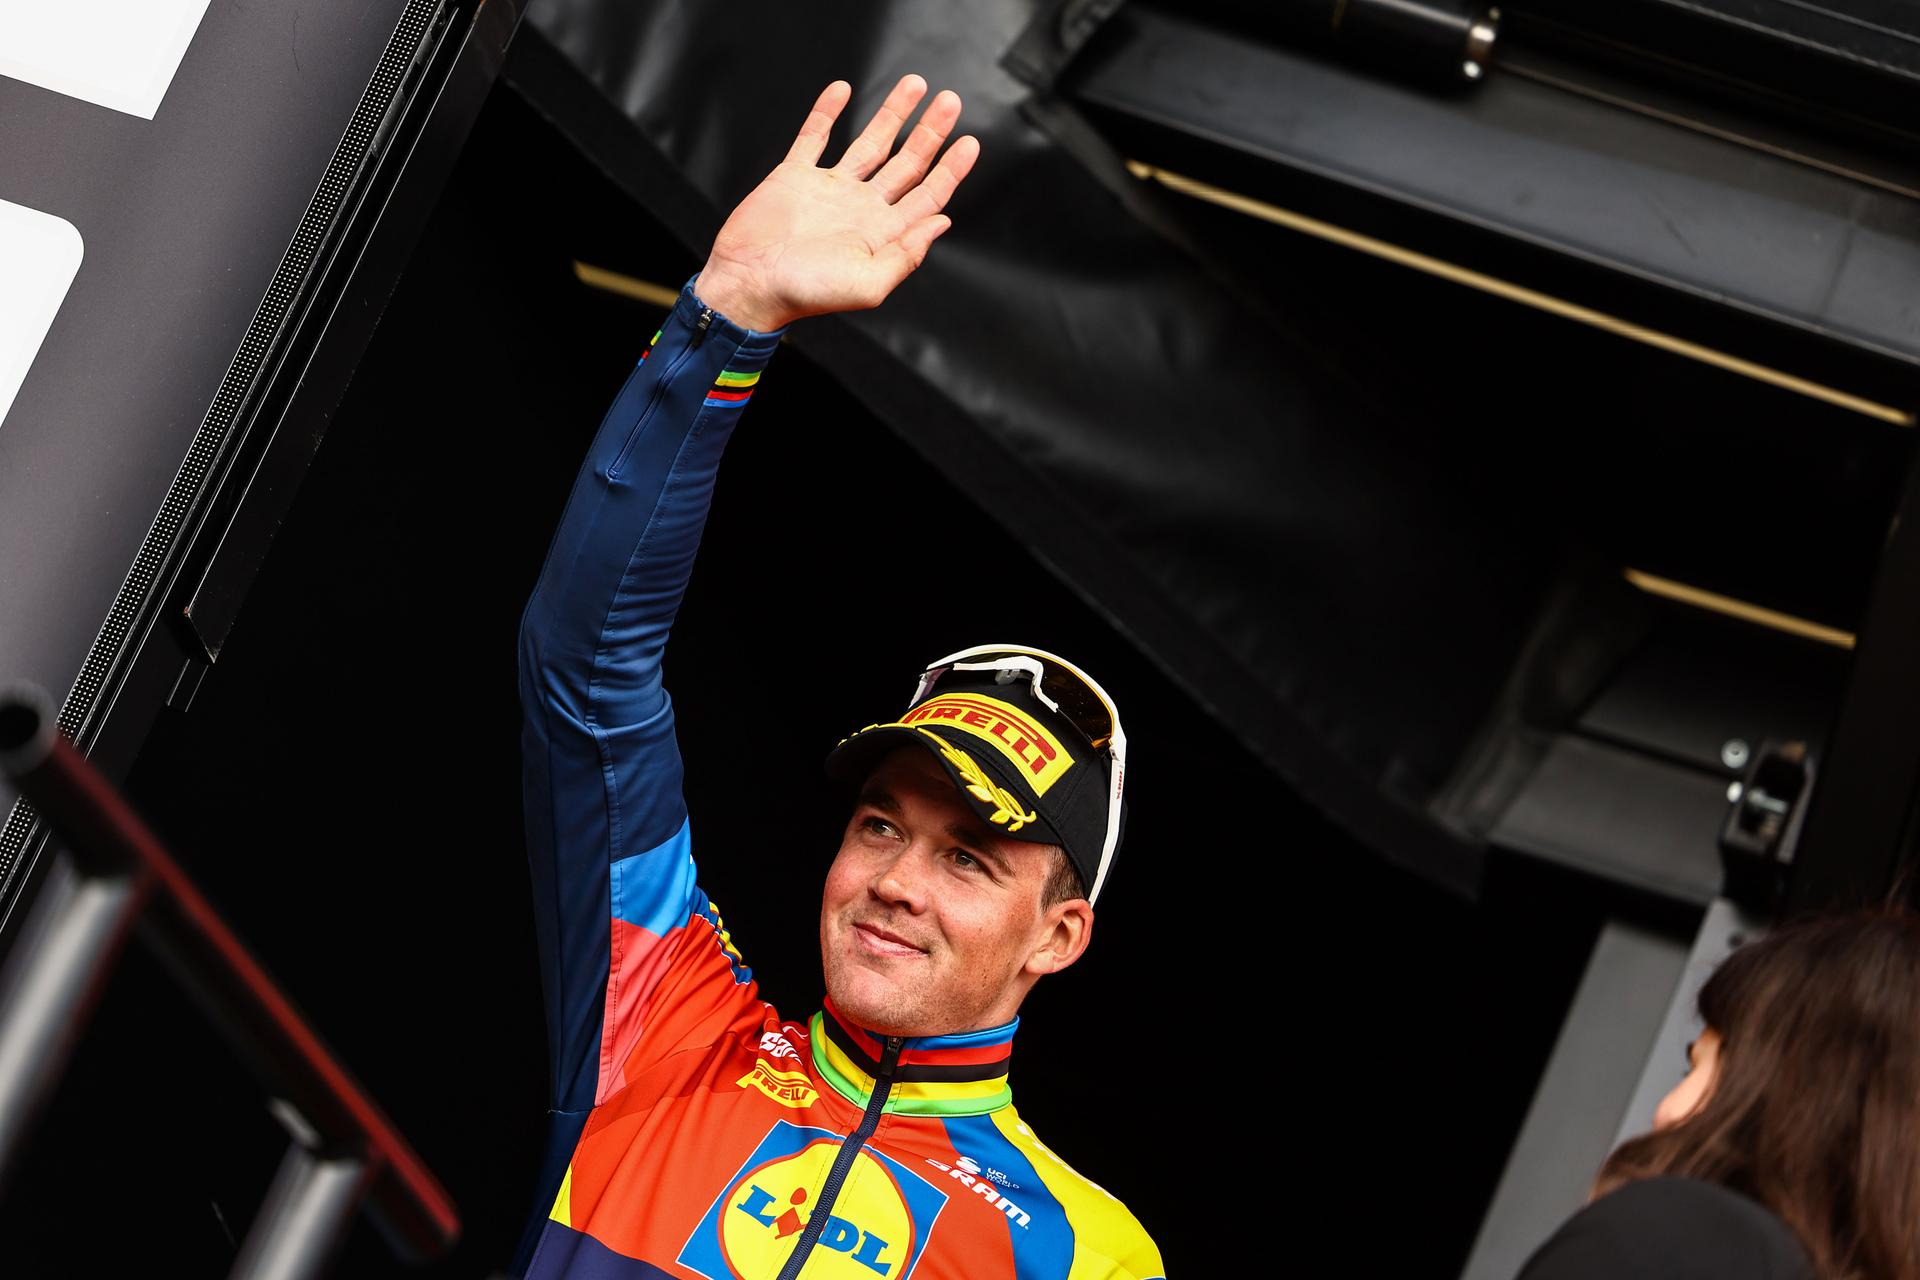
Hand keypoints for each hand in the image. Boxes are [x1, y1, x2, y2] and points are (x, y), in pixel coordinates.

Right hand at [695, 75, 979, 331]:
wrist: (749, 284)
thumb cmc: (805, 293)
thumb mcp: (869, 284)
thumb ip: (908, 254)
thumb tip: (941, 222)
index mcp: (881, 233)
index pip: (927, 195)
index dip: (950, 169)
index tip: (969, 143)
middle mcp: (860, 208)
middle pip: (906, 163)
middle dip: (929, 132)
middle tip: (949, 103)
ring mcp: (829, 189)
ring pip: (870, 143)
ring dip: (892, 114)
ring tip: (914, 86)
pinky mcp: (795, 176)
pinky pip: (814, 136)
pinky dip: (827, 112)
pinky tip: (843, 90)